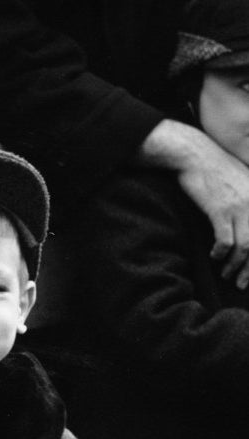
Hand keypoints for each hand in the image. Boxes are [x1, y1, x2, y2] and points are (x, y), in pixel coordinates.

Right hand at [139, 119, 248, 288]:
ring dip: (236, 266)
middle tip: (243, 284)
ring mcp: (241, 206)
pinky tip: (214, 256)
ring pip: (245, 247)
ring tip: (227, 275)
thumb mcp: (243, 184)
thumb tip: (248, 231)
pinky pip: (225, 241)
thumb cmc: (216, 171)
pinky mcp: (221, 209)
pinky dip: (220, 253)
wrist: (195, 155)